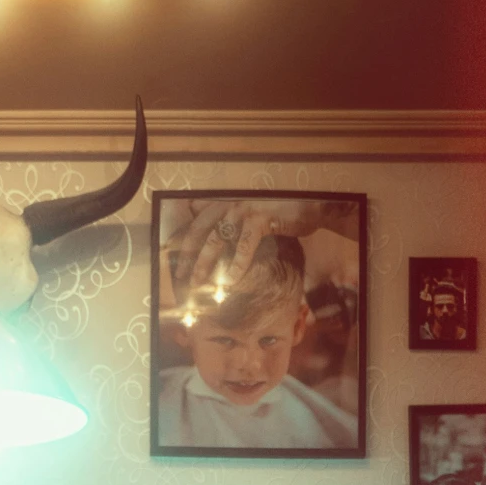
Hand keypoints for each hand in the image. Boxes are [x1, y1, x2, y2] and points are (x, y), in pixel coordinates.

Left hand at [162, 198, 313, 300]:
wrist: (310, 207)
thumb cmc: (280, 215)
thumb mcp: (252, 218)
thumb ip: (233, 226)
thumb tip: (217, 244)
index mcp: (227, 201)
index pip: (198, 220)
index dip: (185, 240)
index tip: (175, 260)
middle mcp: (232, 201)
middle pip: (201, 230)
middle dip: (189, 255)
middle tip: (181, 277)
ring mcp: (245, 208)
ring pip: (217, 238)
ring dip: (206, 263)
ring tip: (199, 283)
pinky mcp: (261, 218)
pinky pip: (243, 245)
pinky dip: (236, 265)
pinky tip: (230, 281)